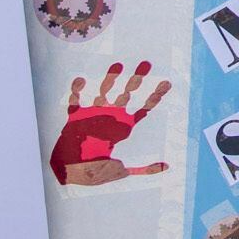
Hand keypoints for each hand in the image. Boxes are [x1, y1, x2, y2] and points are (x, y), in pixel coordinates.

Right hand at [48, 60, 172, 185]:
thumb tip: (167, 166)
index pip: (142, 109)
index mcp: (122, 127)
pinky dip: (77, 90)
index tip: (166, 83)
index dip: (154, 96)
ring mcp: (93, 114)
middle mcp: (110, 116)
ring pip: (104, 91)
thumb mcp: (122, 171)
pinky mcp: (75, 117)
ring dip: (111, 79)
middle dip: (137, 79)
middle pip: (127, 93)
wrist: (70, 174)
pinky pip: (76, 100)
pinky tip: (81, 81)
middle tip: (147, 64)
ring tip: (118, 66)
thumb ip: (144, 169)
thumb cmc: (96, 171)